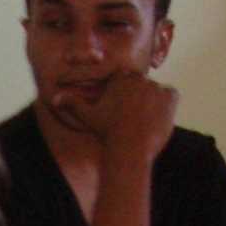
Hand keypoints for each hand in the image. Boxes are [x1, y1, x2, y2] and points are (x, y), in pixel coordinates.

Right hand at [53, 71, 176, 162]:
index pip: (126, 83)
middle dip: (137, 103)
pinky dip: (165, 108)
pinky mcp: (171, 96)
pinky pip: (170, 98)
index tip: (121, 114)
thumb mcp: (88, 117)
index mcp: (121, 77)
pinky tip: (155, 120)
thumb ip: (72, 104)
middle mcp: (140, 77)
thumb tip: (54, 97)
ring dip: (151, 106)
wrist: (129, 148)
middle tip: (131, 123)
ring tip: (142, 124)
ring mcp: (157, 86)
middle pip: (141, 88)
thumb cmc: (107, 133)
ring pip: (154, 94)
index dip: (123, 100)